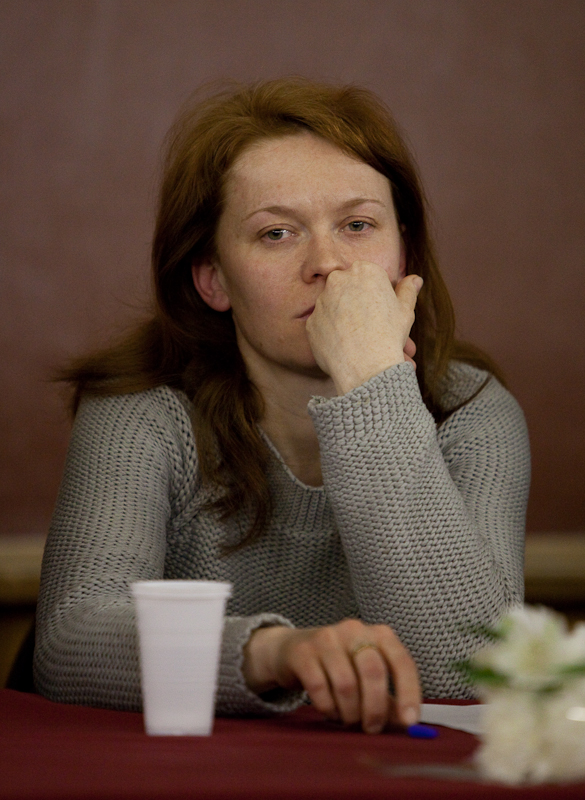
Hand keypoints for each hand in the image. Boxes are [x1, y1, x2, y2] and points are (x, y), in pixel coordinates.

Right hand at [242, 618, 420, 733]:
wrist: (291, 649)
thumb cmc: (339, 665)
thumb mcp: (366, 675)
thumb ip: (387, 697)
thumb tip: (405, 722)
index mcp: (378, 634)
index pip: (401, 661)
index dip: (409, 692)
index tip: (409, 721)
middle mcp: (354, 630)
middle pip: (373, 672)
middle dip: (375, 709)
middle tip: (371, 728)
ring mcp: (327, 638)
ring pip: (346, 684)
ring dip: (349, 712)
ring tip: (347, 719)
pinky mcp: (303, 652)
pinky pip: (320, 688)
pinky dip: (328, 708)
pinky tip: (330, 710)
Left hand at [305, 262, 422, 393]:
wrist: (366, 366)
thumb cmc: (389, 335)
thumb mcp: (405, 311)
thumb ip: (407, 291)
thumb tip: (415, 279)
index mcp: (365, 270)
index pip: (368, 277)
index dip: (376, 295)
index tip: (381, 311)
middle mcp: (338, 280)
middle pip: (349, 289)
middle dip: (357, 304)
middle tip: (371, 325)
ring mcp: (321, 301)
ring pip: (334, 307)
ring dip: (343, 319)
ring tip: (359, 340)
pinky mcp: (311, 321)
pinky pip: (323, 326)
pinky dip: (332, 334)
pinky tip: (345, 347)